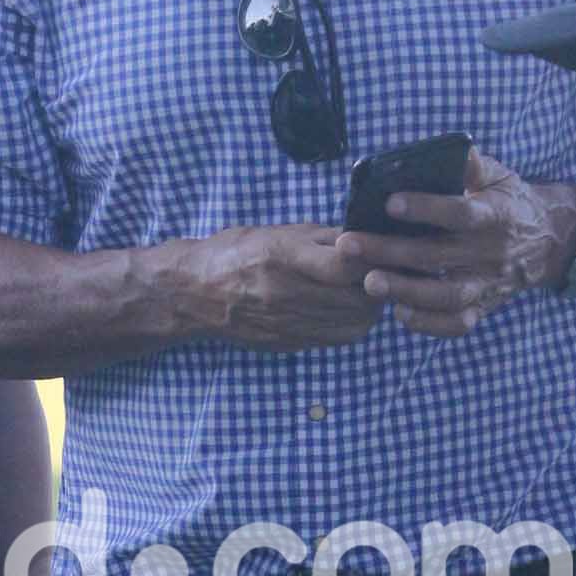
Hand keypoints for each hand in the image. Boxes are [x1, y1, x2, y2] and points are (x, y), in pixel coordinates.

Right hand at [188, 225, 382, 350]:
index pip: (346, 264)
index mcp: (283, 257)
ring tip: (365, 290)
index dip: (371, 257)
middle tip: (379, 270)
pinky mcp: (290, 342)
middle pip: (358, 297)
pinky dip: (353, 323)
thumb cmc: (236, 253)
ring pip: (355, 322)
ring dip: (370, 306)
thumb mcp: (277, 232)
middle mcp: (287, 293)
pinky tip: (347, 309)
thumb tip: (365, 239)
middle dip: (377, 283)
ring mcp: (289, 323)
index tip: (377, 250)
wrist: (195, 293)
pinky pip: (338, 337)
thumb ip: (323, 237)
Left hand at [339, 149, 574, 337]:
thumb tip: (451, 148)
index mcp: (497, 215)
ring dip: (405, 291)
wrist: (547, 241)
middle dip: (390, 251)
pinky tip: (399, 311)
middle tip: (349, 245)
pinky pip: (458, 323)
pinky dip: (428, 323)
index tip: (389, 203)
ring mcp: (488, 283)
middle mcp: (491, 252)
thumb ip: (473, 164)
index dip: (427, 208)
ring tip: (369, 282)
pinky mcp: (484, 306)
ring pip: (447, 296)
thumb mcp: (500, 176)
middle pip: (438, 256)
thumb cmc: (509, 201)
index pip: (461, 213)